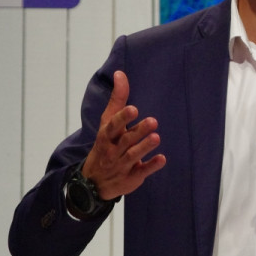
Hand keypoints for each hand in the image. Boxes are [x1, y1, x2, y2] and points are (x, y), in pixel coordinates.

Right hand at [81, 71, 165, 199]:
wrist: (93, 182)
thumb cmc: (106, 143)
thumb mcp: (108, 122)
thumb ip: (117, 99)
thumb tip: (120, 73)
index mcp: (107, 135)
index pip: (113, 126)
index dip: (123, 118)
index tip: (134, 109)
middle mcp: (113, 150)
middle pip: (126, 140)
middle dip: (138, 131)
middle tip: (153, 121)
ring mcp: (122, 165)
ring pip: (133, 156)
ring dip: (145, 147)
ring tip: (156, 138)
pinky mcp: (131, 177)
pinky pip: (141, 172)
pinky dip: (151, 166)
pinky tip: (162, 159)